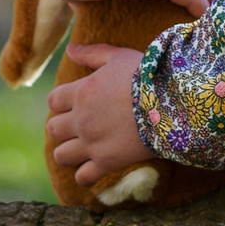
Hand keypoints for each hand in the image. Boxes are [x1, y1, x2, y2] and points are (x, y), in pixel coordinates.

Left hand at [49, 44, 152, 185]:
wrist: (171, 103)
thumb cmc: (146, 75)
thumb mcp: (118, 57)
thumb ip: (91, 53)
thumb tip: (69, 49)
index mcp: (80, 93)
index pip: (53, 101)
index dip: (61, 102)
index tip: (74, 103)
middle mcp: (80, 119)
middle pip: (53, 129)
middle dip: (62, 128)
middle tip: (77, 126)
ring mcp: (92, 142)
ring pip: (61, 155)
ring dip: (68, 152)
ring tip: (80, 150)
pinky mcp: (107, 161)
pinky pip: (83, 176)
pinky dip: (84, 175)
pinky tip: (92, 169)